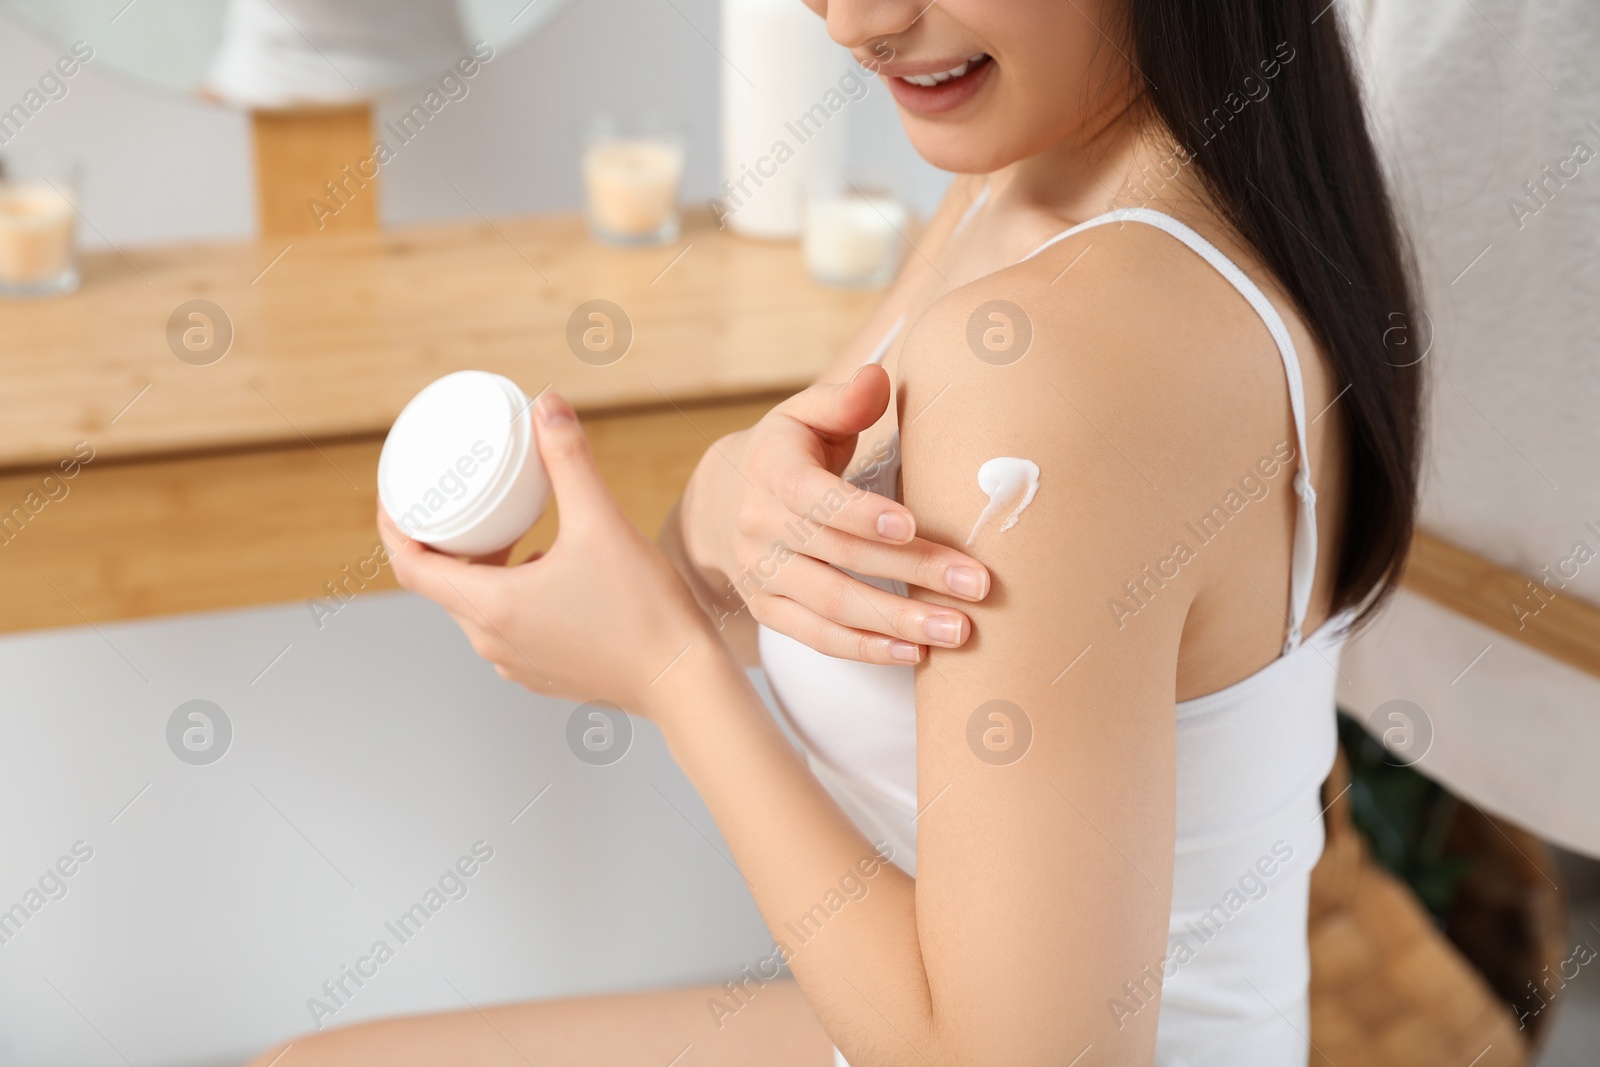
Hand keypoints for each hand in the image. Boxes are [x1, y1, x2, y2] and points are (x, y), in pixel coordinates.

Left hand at [380, 393, 715, 717]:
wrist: (684, 682)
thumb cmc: (644, 611)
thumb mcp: (602, 524)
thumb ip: (569, 462)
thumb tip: (547, 407)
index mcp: (491, 607)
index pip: (410, 567)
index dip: (394, 527)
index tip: (395, 497)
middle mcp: (492, 641)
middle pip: (441, 585)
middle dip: (443, 540)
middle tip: (454, 501)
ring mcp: (517, 662)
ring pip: (476, 606)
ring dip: (482, 567)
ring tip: (506, 529)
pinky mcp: (544, 672)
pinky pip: (507, 626)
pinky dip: (510, 592)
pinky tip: (546, 568)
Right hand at [679, 363, 989, 664]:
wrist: (719, 502)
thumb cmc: (788, 450)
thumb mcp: (806, 413)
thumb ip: (844, 400)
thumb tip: (877, 380)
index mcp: (770, 469)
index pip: (812, 495)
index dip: (859, 512)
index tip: (912, 524)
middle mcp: (759, 525)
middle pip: (840, 555)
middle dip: (912, 571)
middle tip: (976, 584)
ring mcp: (761, 573)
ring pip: (832, 605)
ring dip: (897, 621)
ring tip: (958, 630)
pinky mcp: (767, 610)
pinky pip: (817, 638)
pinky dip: (865, 650)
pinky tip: (913, 654)